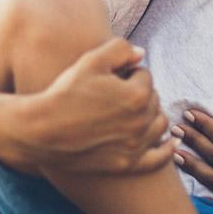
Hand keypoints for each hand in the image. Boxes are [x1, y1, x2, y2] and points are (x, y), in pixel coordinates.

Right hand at [9, 38, 174, 173]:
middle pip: (153, 99)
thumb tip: (142, 54)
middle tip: (114, 95)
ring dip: (151, 115)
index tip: (109, 79)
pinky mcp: (127, 164)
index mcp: (138, 95)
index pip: (145, 76)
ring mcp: (136, 145)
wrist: (40, 131)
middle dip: (139, 93)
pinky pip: (159, 158)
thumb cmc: (65, 93)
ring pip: (159, 124)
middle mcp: (142, 122)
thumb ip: (121, 49)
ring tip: (134, 112)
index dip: (127, 73)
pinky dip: (167, 149)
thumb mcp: (91, 61)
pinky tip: (171, 142)